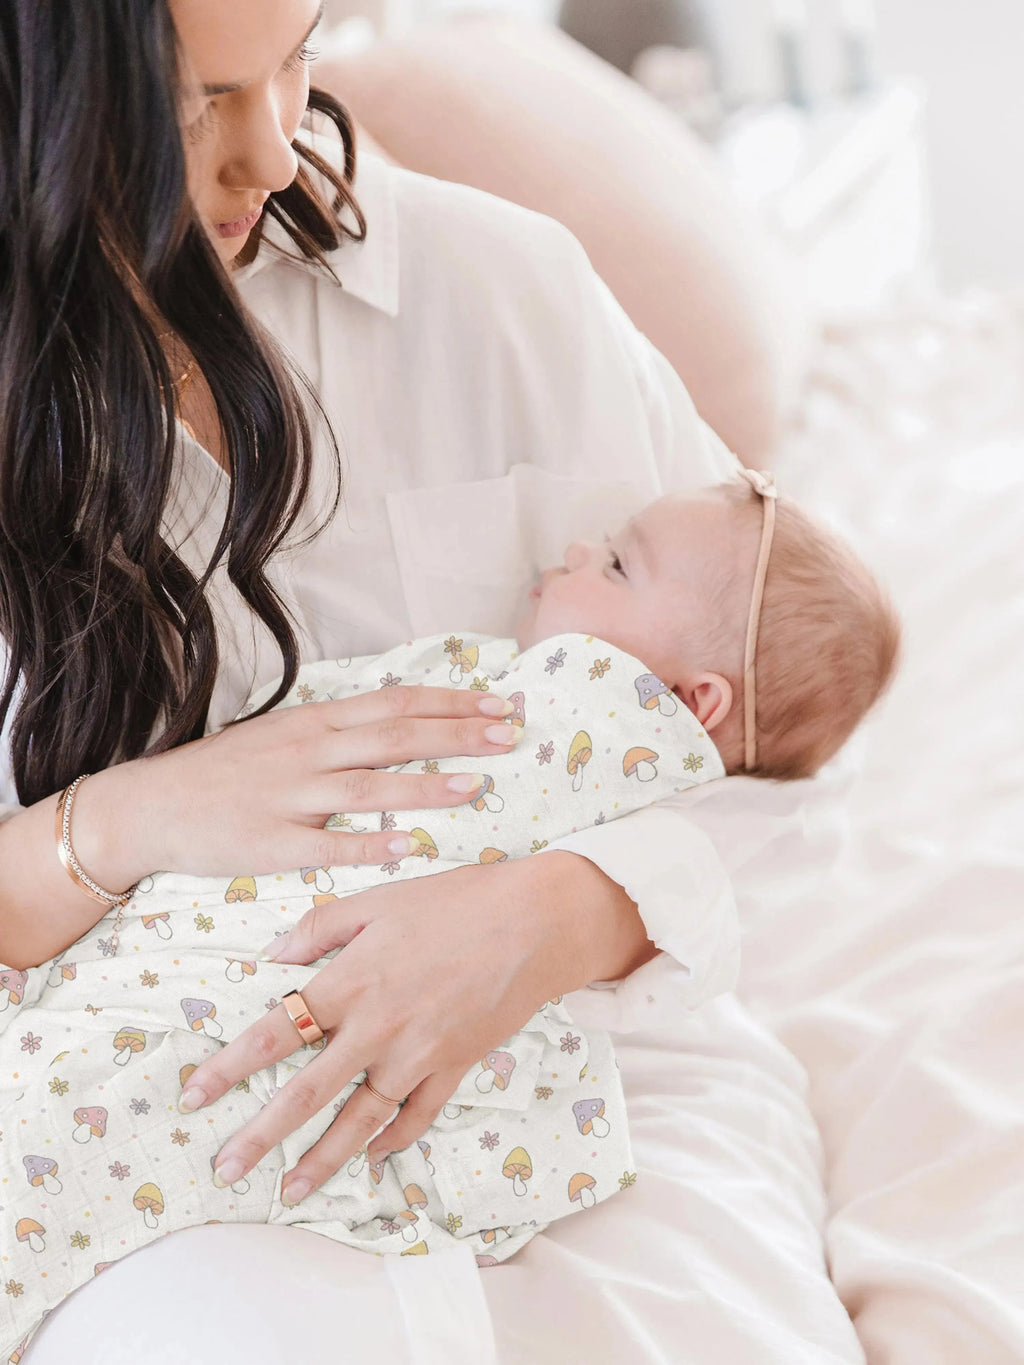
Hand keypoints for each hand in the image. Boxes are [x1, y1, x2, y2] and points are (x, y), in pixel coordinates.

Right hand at [74, 683, 522, 886]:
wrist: (151, 806)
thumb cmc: (225, 771)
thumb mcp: (284, 734)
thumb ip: (339, 730)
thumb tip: (401, 721)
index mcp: (315, 722)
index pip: (396, 703)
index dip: (451, 702)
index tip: (499, 703)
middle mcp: (309, 751)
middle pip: (394, 736)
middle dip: (457, 734)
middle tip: (509, 735)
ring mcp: (291, 796)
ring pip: (369, 787)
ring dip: (425, 786)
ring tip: (476, 787)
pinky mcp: (272, 842)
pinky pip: (328, 845)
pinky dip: (370, 845)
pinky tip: (409, 846)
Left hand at [175, 851, 643, 1204]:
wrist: (535, 921)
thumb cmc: (455, 901)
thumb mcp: (380, 898)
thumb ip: (321, 927)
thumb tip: (273, 955)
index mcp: (351, 981)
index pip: (274, 1033)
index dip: (229, 1068)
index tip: (193, 1096)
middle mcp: (377, 1028)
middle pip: (306, 1094)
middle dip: (260, 1136)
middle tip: (224, 1170)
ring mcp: (417, 1055)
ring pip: (359, 1121)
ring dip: (321, 1160)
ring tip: (290, 1192)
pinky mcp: (454, 1067)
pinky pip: (417, 1116)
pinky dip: (393, 1141)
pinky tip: (373, 1160)